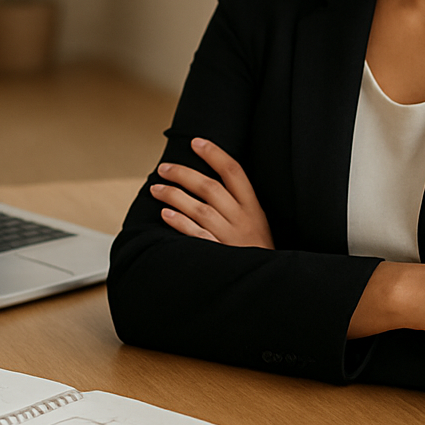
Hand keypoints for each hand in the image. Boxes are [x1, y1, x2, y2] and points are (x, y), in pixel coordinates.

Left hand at [152, 138, 273, 248]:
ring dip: (174, 196)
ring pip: (199, 209)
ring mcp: (229, 238)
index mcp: (252, 207)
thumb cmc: (257, 251)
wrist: (267, 283)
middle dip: (183, 174)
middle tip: (164, 168)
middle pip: (209, 187)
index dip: (214, 154)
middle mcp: (241, 219)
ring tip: (156, 189)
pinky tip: (165, 214)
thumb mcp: (257, 222)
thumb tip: (207, 180)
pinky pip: (196, 235)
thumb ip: (238, 203)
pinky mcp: (218, 255)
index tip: (196, 142)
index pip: (234, 172)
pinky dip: (179, 223)